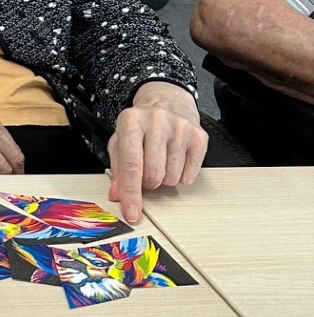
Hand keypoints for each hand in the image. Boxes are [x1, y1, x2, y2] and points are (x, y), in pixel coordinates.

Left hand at [107, 81, 206, 221]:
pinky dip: (181, 176)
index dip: (131, 194)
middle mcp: (156, 121)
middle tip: (147, 173)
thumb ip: (117, 169)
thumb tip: (117, 195)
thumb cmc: (140, 126)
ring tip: (161, 161)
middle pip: (153, 175)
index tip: (132, 214)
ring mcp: (180, 127)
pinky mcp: (199, 136)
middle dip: (148, 183)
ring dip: (164, 179)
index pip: (131, 165)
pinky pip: (190, 175)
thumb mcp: (120, 141)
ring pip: (172, 178)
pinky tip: (175, 160)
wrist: (167, 102)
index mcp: (131, 121)